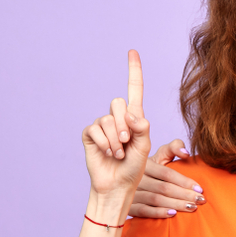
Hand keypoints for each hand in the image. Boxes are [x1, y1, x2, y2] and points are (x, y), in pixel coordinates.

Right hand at [81, 50, 151, 195]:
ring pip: (108, 118)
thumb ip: (142, 128)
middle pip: (118, 103)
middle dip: (124, 124)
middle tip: (127, 142)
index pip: (134, 90)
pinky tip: (108, 153)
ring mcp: (102, 126)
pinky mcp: (90, 134)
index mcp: (135, 118)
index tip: (132, 51)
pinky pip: (95, 129)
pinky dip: (104, 143)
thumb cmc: (134, 168)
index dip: (133, 71)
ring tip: (119, 152)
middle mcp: (118, 119)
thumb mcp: (145, 147)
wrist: (118, 185)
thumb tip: (130, 113)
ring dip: (116, 139)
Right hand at [128, 140, 206, 218]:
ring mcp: (132, 192)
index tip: (200, 189)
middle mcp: (136, 178)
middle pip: (164, 188)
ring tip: (192, 207)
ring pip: (156, 200)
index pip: (167, 173)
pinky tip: (173, 214)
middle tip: (201, 200)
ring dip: (176, 204)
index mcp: (145, 164)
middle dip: (185, 195)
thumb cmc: (155, 168)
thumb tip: (186, 153)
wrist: (132, 181)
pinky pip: (145, 211)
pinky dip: (159, 213)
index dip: (185, 181)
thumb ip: (175, 147)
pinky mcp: (130, 206)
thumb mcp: (162, 154)